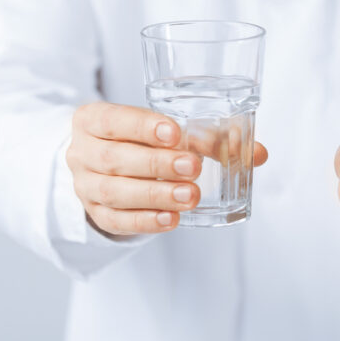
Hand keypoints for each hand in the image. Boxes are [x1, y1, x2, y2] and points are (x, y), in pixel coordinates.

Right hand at [67, 102, 267, 234]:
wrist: (103, 163)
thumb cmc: (140, 139)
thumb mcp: (163, 129)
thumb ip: (209, 137)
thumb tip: (258, 153)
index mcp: (93, 119)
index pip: (113, 120)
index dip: (142, 126)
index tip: (175, 132)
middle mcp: (81, 152)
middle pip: (114, 159)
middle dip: (156, 164)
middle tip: (193, 167)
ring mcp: (85, 186)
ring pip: (115, 192)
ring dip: (155, 194)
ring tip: (190, 196)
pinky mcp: (96, 214)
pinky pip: (118, 221)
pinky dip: (146, 221)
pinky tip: (172, 219)